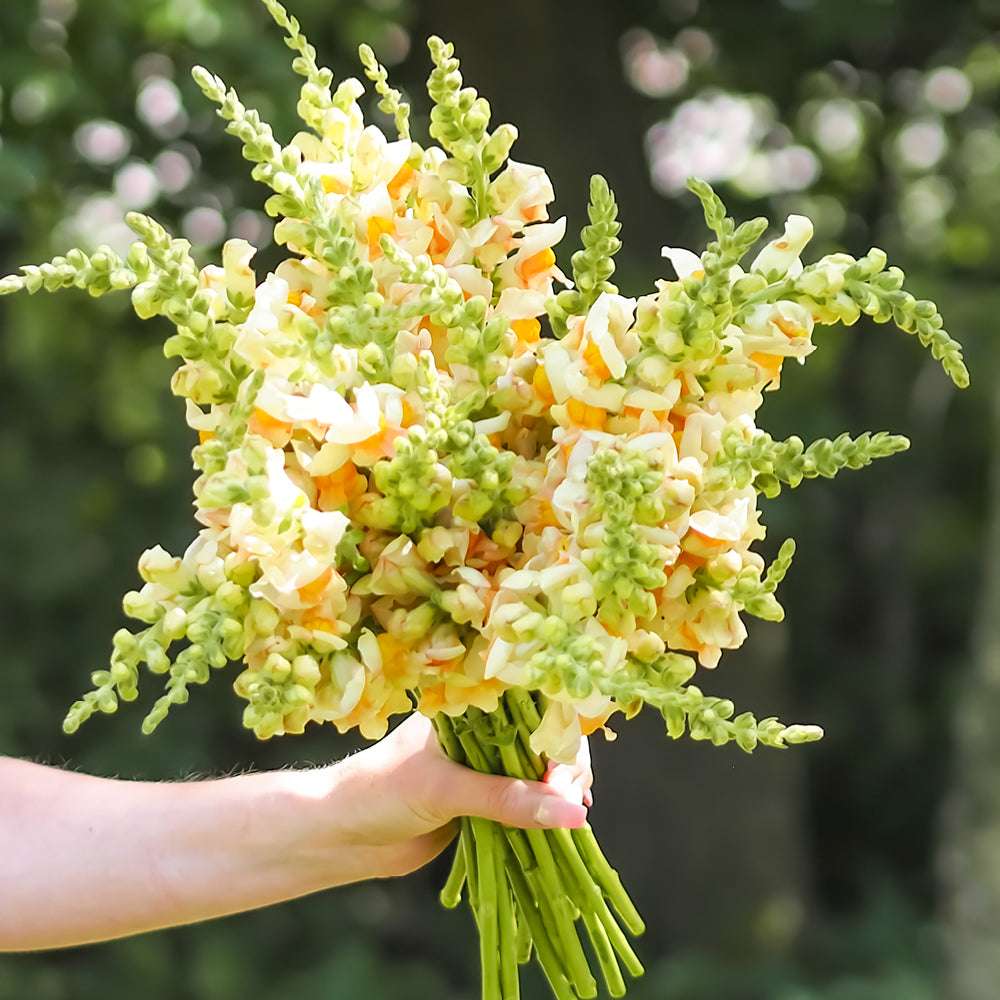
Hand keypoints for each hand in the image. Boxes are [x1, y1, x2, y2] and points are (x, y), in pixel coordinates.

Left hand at [295, 713, 590, 882]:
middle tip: (573, 799)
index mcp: (469, 707)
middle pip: (543, 738)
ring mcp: (484, 766)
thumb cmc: (380, 792)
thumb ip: (507, 799)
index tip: (568, 771)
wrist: (340, 835)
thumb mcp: (445, 790)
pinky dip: (547, 812)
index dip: (560, 732)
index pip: (532, 705)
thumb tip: (572, 812)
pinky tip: (565, 823)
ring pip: (539, 772)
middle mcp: (481, 731)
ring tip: (573, 813)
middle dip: (565, 766)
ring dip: (560, 791)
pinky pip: (527, 802)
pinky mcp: (483, 801)